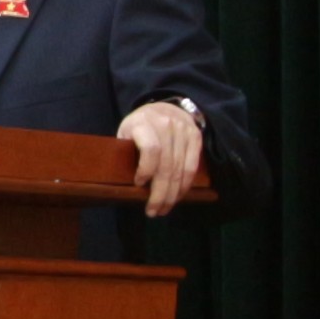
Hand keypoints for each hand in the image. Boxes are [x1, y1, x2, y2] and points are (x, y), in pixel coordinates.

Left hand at [117, 97, 205, 216]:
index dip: (146, 170)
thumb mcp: (126, 132)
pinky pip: (192, 166)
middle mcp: (166, 124)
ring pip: (180, 169)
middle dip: (160, 193)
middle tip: (153, 211)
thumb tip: (123, 183)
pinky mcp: (196, 137)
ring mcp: (183, 130)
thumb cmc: (140, 126)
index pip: (151, 149)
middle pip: (166, 165)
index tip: (139, 184)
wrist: (165, 107)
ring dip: (172, 194)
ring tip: (164, 208)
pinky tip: (178, 196)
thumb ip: (127, 151)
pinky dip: (185, 185)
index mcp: (144, 123)